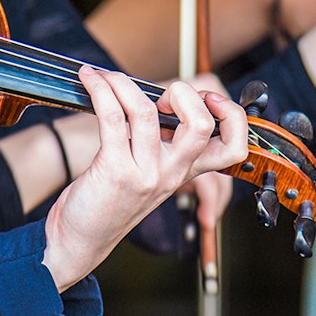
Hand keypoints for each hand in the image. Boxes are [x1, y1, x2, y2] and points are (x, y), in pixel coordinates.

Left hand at [42, 66, 247, 289]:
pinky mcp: (115, 172)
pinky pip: (112, 117)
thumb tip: (156, 95)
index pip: (234, 146)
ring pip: (147, 112)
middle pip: (202, 125)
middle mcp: (172, 173)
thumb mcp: (149, 172)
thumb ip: (162, 142)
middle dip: (183, 92)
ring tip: (105, 78)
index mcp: (185, 171)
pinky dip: (100, 91)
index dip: (232, 115)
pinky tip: (89, 82)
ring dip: (122, 83)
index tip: (207, 98)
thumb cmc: (110, 199)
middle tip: (158, 95)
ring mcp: (145, 174)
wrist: (81, 237)